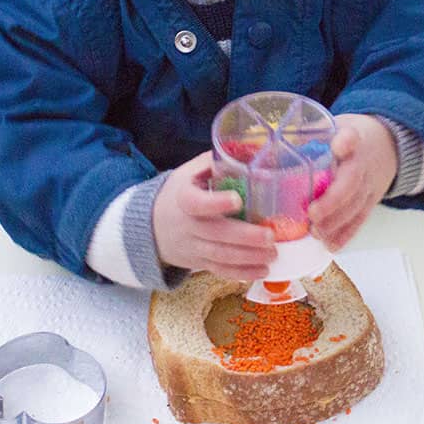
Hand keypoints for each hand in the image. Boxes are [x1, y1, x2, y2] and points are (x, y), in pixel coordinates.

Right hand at [152, 151, 276, 280]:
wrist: (151, 226)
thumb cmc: (178, 194)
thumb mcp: (188, 174)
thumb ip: (214, 163)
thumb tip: (248, 149)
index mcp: (184, 198)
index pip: (197, 203)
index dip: (216, 202)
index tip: (238, 200)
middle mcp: (187, 225)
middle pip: (216, 234)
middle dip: (245, 237)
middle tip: (270, 236)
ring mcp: (193, 247)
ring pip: (220, 256)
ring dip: (248, 257)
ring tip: (272, 253)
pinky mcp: (198, 263)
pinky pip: (220, 270)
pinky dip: (241, 273)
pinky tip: (262, 270)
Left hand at [307, 114, 397, 250]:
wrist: (387, 145)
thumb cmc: (348, 136)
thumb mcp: (332, 125)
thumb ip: (306, 133)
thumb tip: (263, 144)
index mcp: (352, 138)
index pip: (352, 137)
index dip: (346, 142)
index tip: (339, 145)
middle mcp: (363, 163)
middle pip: (352, 182)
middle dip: (333, 200)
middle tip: (312, 213)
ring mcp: (369, 184)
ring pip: (356, 205)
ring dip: (336, 222)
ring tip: (316, 232)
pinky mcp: (371, 201)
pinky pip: (360, 219)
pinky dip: (346, 234)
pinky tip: (331, 244)